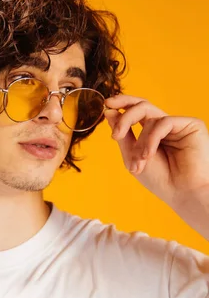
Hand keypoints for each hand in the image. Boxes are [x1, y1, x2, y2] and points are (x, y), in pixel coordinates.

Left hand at [103, 94, 208, 208]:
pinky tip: (148, 155)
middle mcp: (166, 125)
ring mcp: (178, 124)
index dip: (123, 103)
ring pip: (149, 115)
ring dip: (140, 140)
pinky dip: (151, 138)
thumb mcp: (133, 156)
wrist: (182, 194)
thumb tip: (109, 111)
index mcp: (153, 132)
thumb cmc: (160, 179)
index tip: (106, 105)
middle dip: (125, 116)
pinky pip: (163, 122)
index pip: (137, 110)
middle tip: (115, 133)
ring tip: (139, 159)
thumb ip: (122, 134)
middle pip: (142, 106)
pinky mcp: (191, 125)